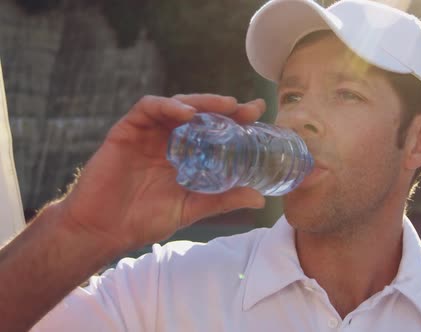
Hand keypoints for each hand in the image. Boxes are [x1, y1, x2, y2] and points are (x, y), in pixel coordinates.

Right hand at [56, 94, 266, 251]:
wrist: (102, 231)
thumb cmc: (144, 220)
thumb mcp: (191, 208)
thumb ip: (222, 200)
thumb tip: (260, 197)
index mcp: (184, 155)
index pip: (213, 130)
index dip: (235, 120)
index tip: (258, 114)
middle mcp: (168, 140)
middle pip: (199, 113)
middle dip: (224, 108)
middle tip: (247, 109)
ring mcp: (147, 134)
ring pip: (177, 104)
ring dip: (202, 102)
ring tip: (225, 106)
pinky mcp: (126, 130)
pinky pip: (148, 108)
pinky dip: (168, 106)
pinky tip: (186, 114)